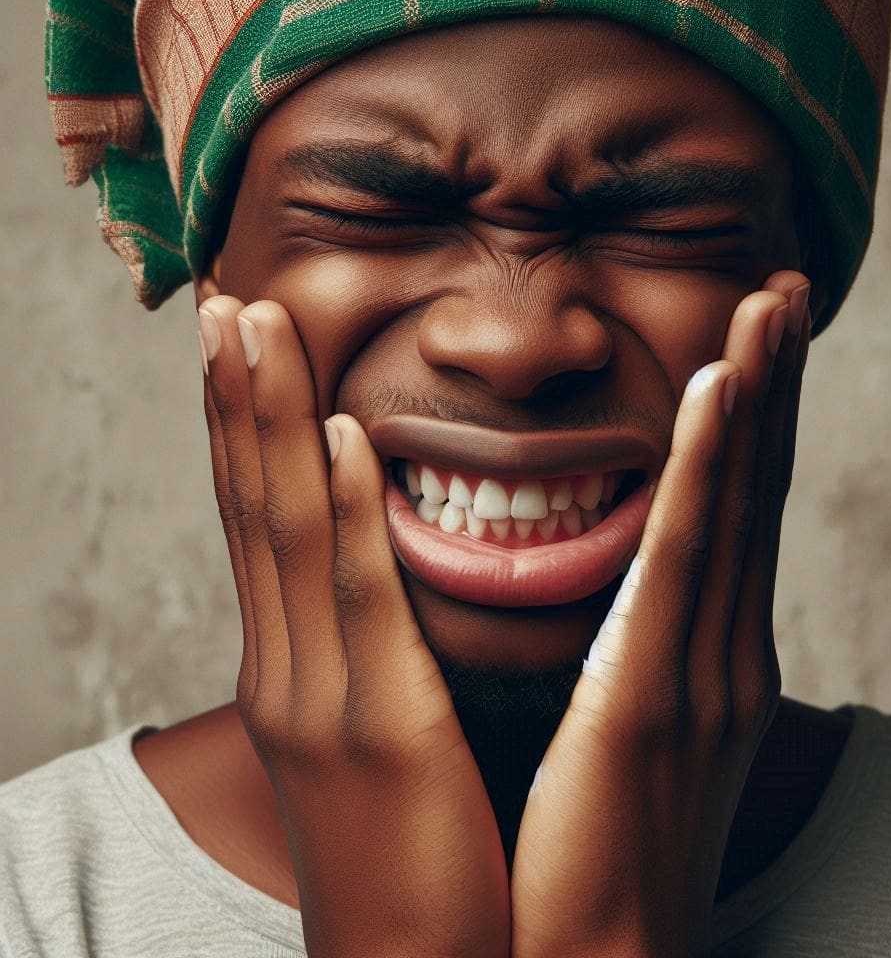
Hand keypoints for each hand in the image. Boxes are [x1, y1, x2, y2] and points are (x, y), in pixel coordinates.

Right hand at [198, 296, 508, 957]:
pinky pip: (359, 600)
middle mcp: (289, 666)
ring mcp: (323, 695)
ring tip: (256, 328)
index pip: (261, 522)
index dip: (247, 428)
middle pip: (255, 506)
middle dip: (239, 401)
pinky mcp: (382, 729)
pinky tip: (341, 440)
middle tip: (224, 305)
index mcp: (294, 665)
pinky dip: (344, 513)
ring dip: (272, 424)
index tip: (242, 344)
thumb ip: (367, 650)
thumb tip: (375, 574)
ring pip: (288, 531)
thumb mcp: (374, 731)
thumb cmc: (406, 844)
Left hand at [509, 272, 811, 957]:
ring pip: (735, 506)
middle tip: (784, 294)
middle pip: (758, 492)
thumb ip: (645, 656)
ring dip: (755, 398)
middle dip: (774, 387)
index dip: (756, 425)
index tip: (757, 345)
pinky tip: (718, 394)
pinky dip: (708, 469)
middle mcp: (725, 648)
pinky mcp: (656, 692)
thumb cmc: (607, 845)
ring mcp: (703, 668)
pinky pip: (683, 558)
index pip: (741, 514)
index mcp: (713, 654)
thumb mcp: (636, 731)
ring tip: (766, 307)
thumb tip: (635, 602)